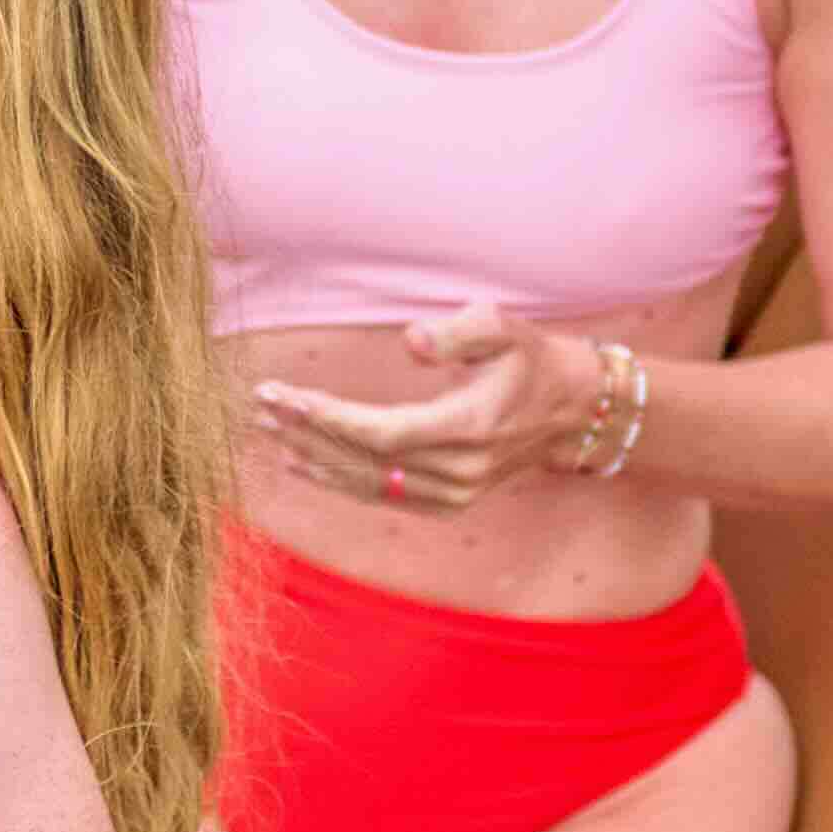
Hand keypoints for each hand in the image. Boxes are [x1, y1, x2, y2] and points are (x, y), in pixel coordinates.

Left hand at [251, 297, 606, 509]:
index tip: (286, 396)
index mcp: (470, 428)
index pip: (383, 433)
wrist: (571, 411)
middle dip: (307, 433)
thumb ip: (460, 330)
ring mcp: (454, 494)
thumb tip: (411, 342)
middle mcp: (459, 471)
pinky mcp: (446, 503)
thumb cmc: (531, 360)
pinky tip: (301, 461)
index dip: (330, 418)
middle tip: (261, 406)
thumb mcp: (504, 328)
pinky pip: (381, 496)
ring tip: (268, 431)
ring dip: (313, 458)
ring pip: (368, 483)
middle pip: (366, 460)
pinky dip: (337, 479)